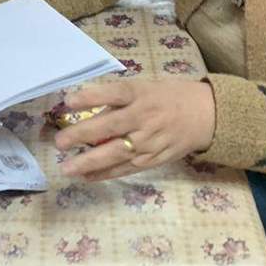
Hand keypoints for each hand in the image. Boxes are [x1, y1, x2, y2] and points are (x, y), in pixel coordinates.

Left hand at [54, 80, 215, 181]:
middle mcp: (144, 117)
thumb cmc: (168, 97)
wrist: (206, 115)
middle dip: (83, 135)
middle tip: (59, 142)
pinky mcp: (154, 159)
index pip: (114, 93)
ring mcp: (149, 141)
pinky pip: (126, 168)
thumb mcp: (145, 88)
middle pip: (111, 126)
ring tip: (67, 168)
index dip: (91, 97)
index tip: (68, 101)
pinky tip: (86, 176)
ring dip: (89, 162)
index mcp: (141, 94)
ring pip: (116, 153)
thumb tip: (85, 111)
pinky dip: (105, 173)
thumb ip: (118, 99)